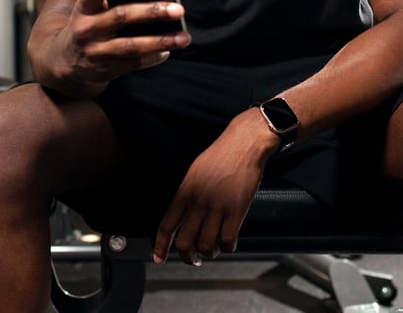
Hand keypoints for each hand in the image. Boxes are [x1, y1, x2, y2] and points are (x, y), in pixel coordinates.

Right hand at [59, 0, 190, 91]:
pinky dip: (153, 57)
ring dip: (160, 41)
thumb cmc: (86, 26)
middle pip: (120, 17)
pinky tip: (168, 50)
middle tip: (177, 9)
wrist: (61, 61)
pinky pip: (133, 64)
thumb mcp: (88, 10)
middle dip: (151, 12)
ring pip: (131, 46)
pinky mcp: (105, 69)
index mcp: (82, 8)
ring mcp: (95, 51)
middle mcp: (86, 29)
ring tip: (183, 37)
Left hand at [153, 108, 276, 265]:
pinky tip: (228, 243)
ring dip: (209, 253)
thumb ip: (186, 195)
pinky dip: (227, 247)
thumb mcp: (194, 172)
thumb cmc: (220, 156)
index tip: (159, 258)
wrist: (244, 144)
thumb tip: (181, 219)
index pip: (166, 226)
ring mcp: (217, 207)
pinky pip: (228, 240)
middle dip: (188, 256)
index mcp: (184, 191)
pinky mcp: (237, 210)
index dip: (160, 246)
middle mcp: (198, 201)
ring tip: (213, 249)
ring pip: (206, 246)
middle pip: (185, 242)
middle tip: (193, 258)